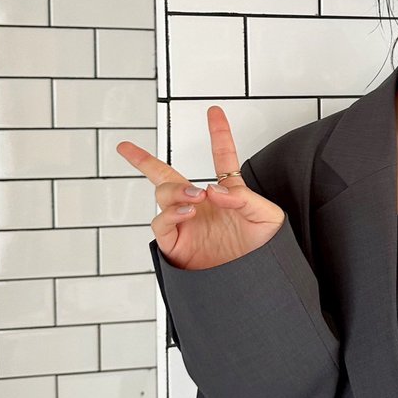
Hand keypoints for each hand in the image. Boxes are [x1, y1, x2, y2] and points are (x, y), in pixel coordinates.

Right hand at [116, 106, 284, 269]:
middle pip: (166, 176)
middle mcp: (201, 206)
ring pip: (163, 197)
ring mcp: (186, 225)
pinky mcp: (176, 246)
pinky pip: (162, 225)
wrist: (256, 286)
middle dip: (142, 160)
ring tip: (195, 198)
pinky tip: (188, 211)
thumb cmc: (266, 253)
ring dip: (174, 192)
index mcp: (227, 195)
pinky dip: (171, 214)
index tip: (214, 111)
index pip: (221, 158)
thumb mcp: (268, 218)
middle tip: (128, 150)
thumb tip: (214, 190)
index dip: (219, 133)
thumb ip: (245, 198)